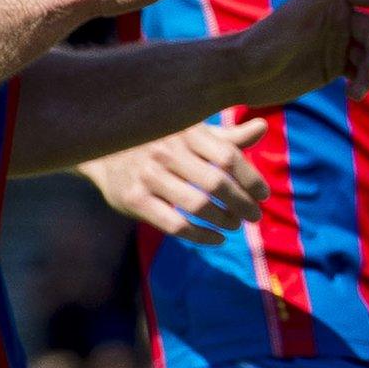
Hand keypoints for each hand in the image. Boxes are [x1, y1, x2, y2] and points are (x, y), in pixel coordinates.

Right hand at [79, 118, 270, 245]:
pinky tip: (217, 238)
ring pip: (198, 205)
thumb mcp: (191, 132)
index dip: (251, 179)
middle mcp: (168, 151)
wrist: (104, 148)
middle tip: (255, 216)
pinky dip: (201, 235)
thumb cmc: (161, 139)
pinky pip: (175, 224)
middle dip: (242, 203)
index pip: (229, 157)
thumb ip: (227, 137)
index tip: (264, 195)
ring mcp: (149, 176)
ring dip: (224, 219)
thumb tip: (263, 129)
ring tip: (236, 225)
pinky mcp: (134, 199)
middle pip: (217, 183)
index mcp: (187, 131)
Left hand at [232, 0, 368, 103]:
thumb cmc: (266, 40)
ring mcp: (338, 43)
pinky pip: (360, 72)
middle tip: (367, 74)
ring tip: (356, 93)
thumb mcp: (296, 16)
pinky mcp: (333, 67)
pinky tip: (353, 95)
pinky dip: (363, 83)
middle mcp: (339, 18)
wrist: (244, 73)